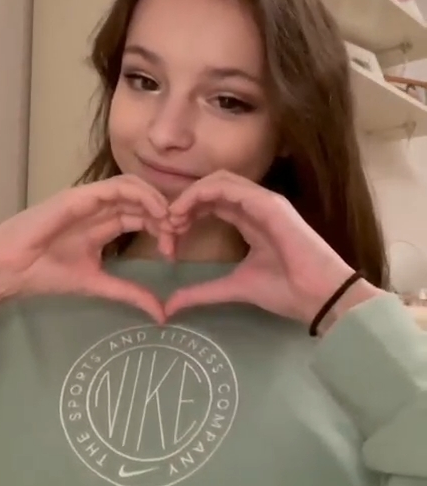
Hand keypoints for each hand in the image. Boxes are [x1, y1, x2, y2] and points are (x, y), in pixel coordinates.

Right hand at [0, 175, 172, 324]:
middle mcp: (99, 208)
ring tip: (170, 222)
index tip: (173, 252)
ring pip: (133, 187)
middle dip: (164, 216)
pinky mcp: (80, 195)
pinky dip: (141, 195)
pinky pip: (116, 187)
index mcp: (103, 224)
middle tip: (178, 236)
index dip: (162, 228)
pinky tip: (155, 211)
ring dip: (156, 201)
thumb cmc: (44, 274)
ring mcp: (90, 199)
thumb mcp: (97, 284)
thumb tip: (162, 314)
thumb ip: (129, 293)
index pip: (141, 216)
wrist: (10, 268)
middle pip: (142, 201)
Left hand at [165, 171, 379, 329]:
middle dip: (185, 202)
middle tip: (166, 225)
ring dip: (191, 195)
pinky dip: (203, 193)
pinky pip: (230, 187)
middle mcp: (256, 206)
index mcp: (250, 220)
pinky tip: (186, 211)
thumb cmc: (286, 291)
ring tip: (173, 217)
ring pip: (218, 181)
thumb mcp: (234, 288)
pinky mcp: (269, 204)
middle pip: (211, 188)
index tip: (168, 236)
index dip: (187, 213)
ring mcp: (264, 201)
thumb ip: (202, 292)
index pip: (212, 204)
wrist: (320, 298)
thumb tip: (170, 305)